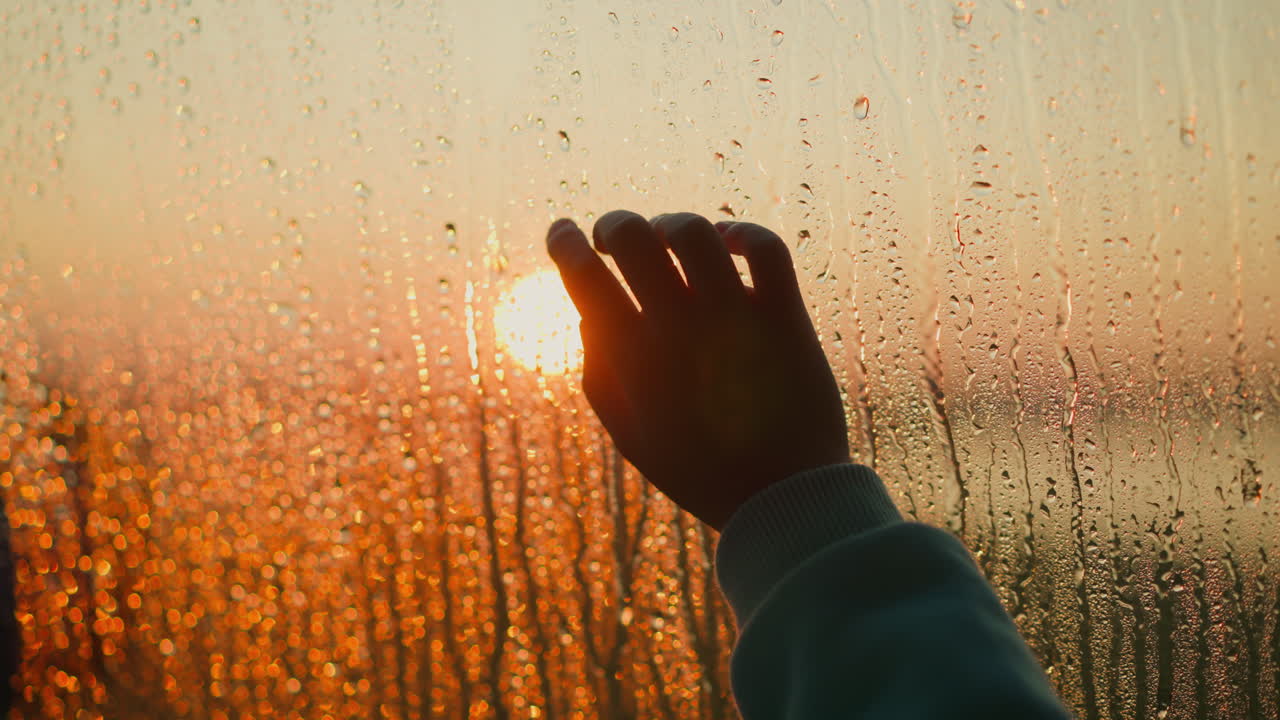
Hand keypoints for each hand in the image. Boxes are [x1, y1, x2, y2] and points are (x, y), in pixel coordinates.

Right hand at [546, 211, 848, 529]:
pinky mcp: (784, 316)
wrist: (781, 498)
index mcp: (633, 359)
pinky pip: (764, 248)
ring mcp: (734, 318)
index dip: (564, 243)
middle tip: (612, 236)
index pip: (583, 277)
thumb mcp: (630, 433)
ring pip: (693, 232)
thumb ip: (599, 372)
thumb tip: (588, 311)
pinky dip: (741, 232)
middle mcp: (679, 329)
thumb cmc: (698, 469)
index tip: (563, 233)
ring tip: (666, 237)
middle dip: (612, 225)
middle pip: (632, 237)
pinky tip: (726, 243)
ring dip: (670, 224)